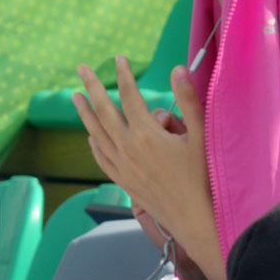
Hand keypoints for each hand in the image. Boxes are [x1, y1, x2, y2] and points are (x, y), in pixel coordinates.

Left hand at [71, 57, 213, 267]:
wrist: (197, 221)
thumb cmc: (204, 179)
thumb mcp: (201, 136)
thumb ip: (189, 100)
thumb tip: (178, 69)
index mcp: (147, 135)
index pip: (131, 96)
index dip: (125, 75)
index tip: (119, 58)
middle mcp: (129, 149)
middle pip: (105, 111)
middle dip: (93, 87)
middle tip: (82, 69)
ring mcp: (124, 167)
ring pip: (97, 134)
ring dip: (85, 114)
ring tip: (75, 97)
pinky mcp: (125, 182)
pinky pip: (102, 158)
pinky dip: (94, 144)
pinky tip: (90, 138)